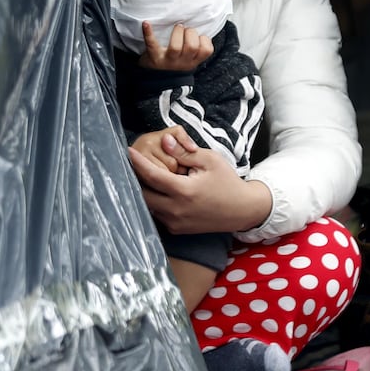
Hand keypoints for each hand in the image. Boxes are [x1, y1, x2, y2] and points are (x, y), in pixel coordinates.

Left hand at [128, 129, 272, 234]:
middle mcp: (176, 210)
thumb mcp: (210, 160)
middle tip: (133, 164)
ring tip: (144, 175)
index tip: (127, 151)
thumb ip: (184, 152)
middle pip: (143, 194)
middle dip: (136, 178)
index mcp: (184, 192)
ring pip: (148, 206)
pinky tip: (159, 190)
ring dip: (144, 191)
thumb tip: (164, 141)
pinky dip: (154, 201)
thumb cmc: (227, 182)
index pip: (152, 176)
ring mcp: (175, 223)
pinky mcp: (176, 230)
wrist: (242, 210)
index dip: (137, 163)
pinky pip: (157, 214)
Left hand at [139, 21, 212, 71]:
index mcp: (193, 61)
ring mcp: (168, 61)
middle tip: (185, 29)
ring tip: (177, 27)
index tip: (198, 36)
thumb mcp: (190, 60)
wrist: (157, 81)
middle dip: (190, 32)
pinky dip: (148, 33)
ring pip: (176, 47)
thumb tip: (201, 28)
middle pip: (192, 46)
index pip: (206, 51)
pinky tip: (146, 23)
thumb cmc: (175, 64)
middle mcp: (182, 62)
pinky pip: (152, 44)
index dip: (204, 40)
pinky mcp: (154, 57)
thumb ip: (196, 49)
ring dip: (178, 32)